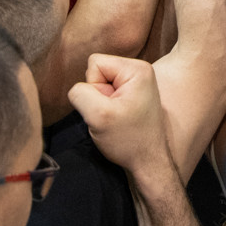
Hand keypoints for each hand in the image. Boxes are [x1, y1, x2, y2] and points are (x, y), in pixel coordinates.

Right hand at [68, 54, 170, 174]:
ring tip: (116, 119)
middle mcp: (140, 70)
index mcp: (137, 69)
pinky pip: (106, 93)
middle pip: (97, 71)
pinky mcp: (133, 95)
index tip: (109, 107)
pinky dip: (106, 108)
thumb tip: (77, 88)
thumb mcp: (98, 115)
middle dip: (97, 94)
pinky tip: (118, 121)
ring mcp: (137, 83)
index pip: (95, 62)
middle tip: (113, 115)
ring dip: (101, 103)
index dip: (93, 86)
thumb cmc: (128, 140)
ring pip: (100, 84)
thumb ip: (80, 93)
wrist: (148, 163)